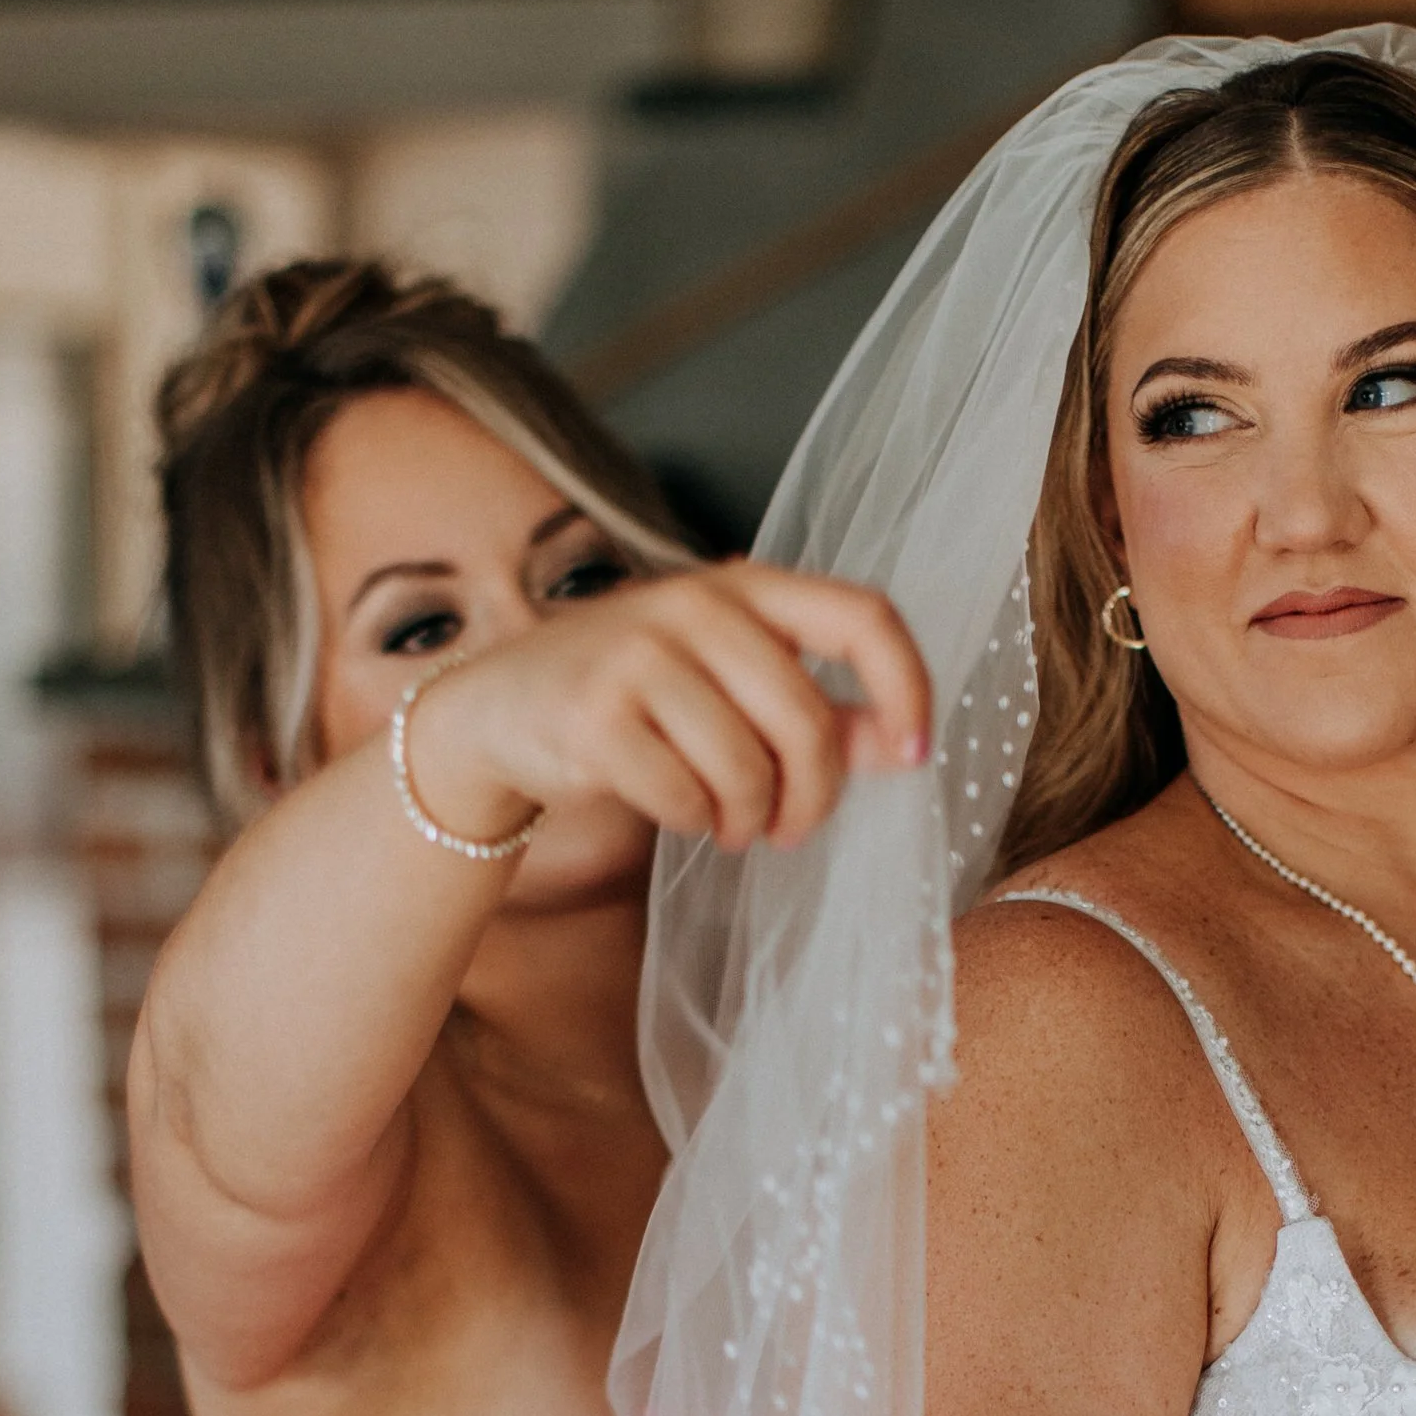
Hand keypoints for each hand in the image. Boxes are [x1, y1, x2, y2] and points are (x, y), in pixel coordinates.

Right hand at [413, 559, 929, 857]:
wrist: (501, 710)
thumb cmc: (636, 699)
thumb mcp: (730, 684)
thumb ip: (818, 707)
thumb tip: (899, 744)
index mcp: (745, 587)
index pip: (863, 617)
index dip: (907, 688)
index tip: (915, 753)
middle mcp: (695, 604)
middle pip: (808, 722)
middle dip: (813, 797)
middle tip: (790, 829)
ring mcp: (639, 655)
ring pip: (747, 772)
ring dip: (747, 820)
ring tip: (728, 822)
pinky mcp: (594, 716)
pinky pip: (685, 799)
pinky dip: (693, 823)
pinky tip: (677, 810)